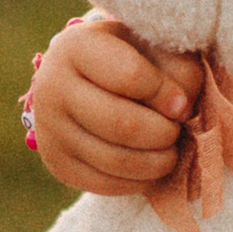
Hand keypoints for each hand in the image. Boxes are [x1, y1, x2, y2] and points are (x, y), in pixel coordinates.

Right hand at [29, 13, 199, 196]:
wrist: (88, 78)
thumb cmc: (133, 57)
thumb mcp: (156, 47)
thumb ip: (178, 71)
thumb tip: (181, 111)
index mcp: (75, 47)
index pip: (130, 77)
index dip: (166, 95)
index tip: (184, 104)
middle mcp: (52, 87)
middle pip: (121, 124)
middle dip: (163, 133)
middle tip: (177, 131)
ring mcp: (49, 129)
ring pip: (113, 159)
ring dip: (155, 162)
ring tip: (170, 152)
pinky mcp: (56, 163)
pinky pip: (103, 184)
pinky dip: (137, 182)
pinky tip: (151, 168)